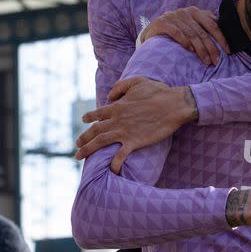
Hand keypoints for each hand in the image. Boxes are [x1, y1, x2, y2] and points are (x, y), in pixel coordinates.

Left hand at [75, 77, 197, 169]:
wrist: (174, 105)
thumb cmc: (158, 91)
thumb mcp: (137, 81)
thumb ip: (120, 86)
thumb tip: (109, 96)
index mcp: (117, 106)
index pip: (97, 113)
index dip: (89, 117)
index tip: (84, 121)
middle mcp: (117, 120)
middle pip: (94, 131)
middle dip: (83, 138)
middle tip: (77, 145)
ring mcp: (125, 132)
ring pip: (100, 142)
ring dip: (88, 150)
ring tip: (79, 156)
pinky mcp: (135, 142)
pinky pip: (120, 155)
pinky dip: (114, 163)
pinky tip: (111, 170)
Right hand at [141, 6, 229, 65]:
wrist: (154, 29)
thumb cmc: (177, 28)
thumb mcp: (192, 24)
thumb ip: (205, 23)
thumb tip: (224, 29)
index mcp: (195, 11)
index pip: (212, 25)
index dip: (221, 38)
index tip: (227, 51)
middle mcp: (185, 12)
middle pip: (202, 32)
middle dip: (211, 48)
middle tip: (216, 61)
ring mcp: (173, 16)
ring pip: (191, 34)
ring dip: (200, 49)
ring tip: (206, 61)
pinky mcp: (162, 23)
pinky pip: (177, 33)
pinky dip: (185, 42)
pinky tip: (191, 51)